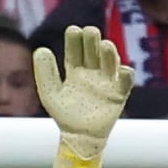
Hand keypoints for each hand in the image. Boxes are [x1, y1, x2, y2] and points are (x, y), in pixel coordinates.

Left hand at [33, 23, 135, 167]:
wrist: (78, 137)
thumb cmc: (64, 115)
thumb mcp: (50, 93)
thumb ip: (45, 73)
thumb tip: (41, 49)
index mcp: (75, 70)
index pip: (75, 51)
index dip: (75, 40)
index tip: (73, 30)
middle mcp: (92, 72)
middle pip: (93, 52)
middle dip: (92, 41)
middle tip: (90, 31)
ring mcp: (106, 82)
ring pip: (110, 63)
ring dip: (109, 54)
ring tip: (105, 45)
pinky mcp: (118, 95)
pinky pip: (125, 83)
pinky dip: (126, 75)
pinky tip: (123, 70)